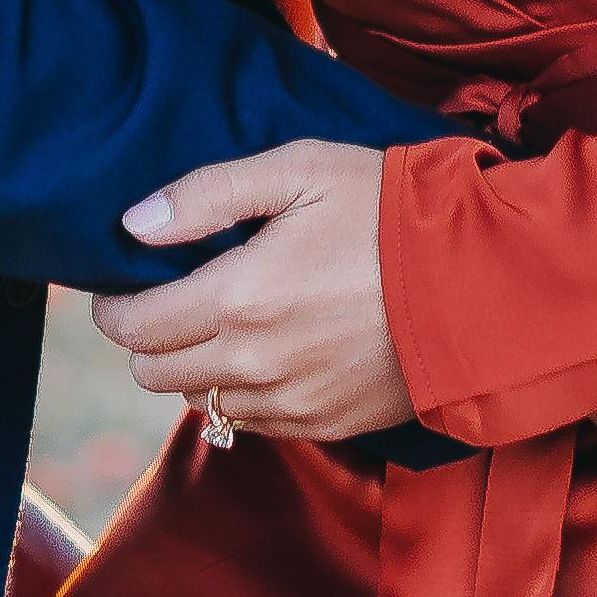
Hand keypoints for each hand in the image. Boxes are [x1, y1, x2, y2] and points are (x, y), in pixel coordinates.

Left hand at [91, 140, 405, 443]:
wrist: (484, 280)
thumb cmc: (390, 212)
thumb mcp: (300, 171)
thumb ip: (208, 194)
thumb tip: (134, 224)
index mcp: (240, 297)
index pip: (134, 326)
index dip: (113, 306)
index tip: (119, 285)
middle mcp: (256, 363)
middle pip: (154, 373)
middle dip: (145, 337)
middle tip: (166, 300)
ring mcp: (292, 403)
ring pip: (199, 402)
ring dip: (193, 366)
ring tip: (220, 321)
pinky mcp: (326, 425)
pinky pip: (251, 422)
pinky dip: (241, 391)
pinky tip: (268, 350)